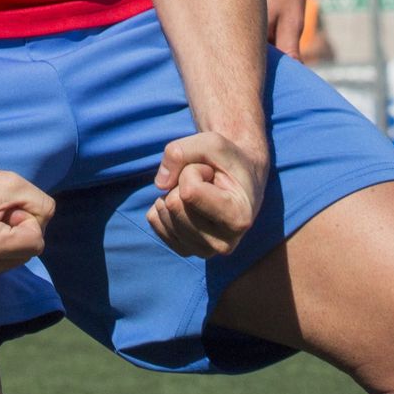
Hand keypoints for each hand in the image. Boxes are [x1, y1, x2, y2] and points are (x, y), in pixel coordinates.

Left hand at [146, 132, 265, 257]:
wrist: (239, 180)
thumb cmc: (228, 161)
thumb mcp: (212, 141)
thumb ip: (181, 151)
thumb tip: (159, 184)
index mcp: (239, 219)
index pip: (189, 192)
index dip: (193, 170)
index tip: (212, 172)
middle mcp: (224, 244)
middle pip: (173, 205)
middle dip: (182, 182)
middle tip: (205, 181)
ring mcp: (204, 251)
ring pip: (163, 214)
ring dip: (174, 192)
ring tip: (199, 192)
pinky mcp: (185, 250)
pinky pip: (154, 221)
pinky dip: (163, 204)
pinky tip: (186, 203)